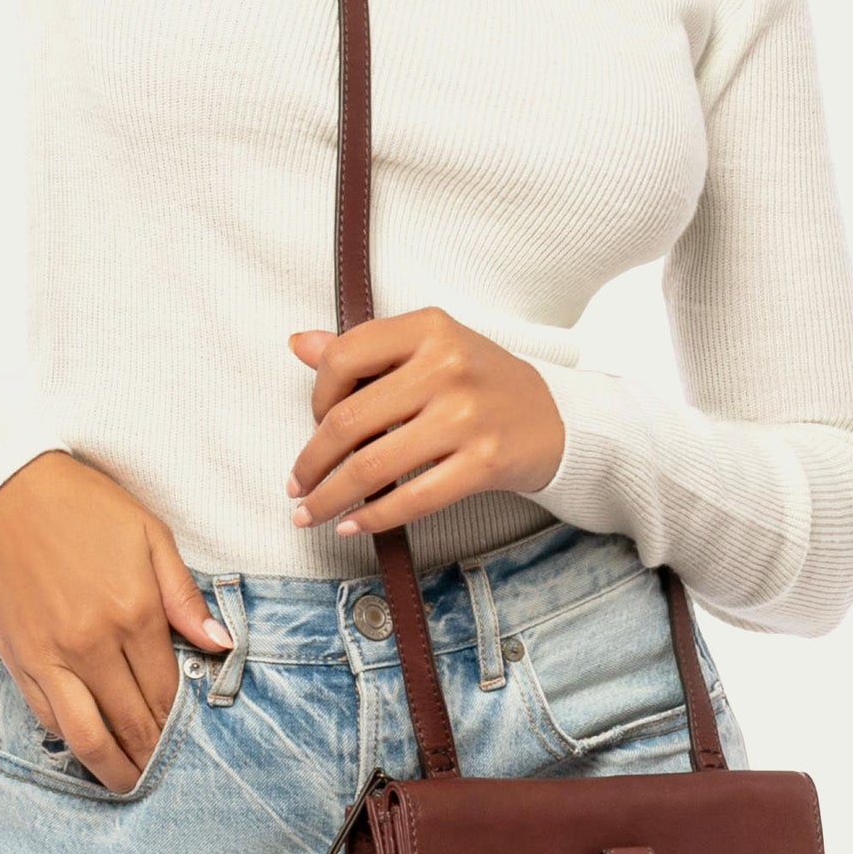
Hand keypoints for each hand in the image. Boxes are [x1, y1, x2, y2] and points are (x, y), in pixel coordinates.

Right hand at [0, 452, 234, 791]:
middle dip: (153, 754)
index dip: (180, 722)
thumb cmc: (86, 507)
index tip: (191, 739)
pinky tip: (88, 748)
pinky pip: (48, 718)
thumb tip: (219, 645)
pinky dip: (72, 741)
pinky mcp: (19, 660)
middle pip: (132, 722)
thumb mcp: (151, 536)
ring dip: (114, 768)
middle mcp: (92, 645)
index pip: (166, 690)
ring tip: (131, 784)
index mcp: (133, 613)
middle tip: (167, 773)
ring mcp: (51, 657)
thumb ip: (185, 597)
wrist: (9, 491)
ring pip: (87, 737)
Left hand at [284, 309, 566, 538]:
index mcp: (429, 328)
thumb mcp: (429, 346)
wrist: (556, 417)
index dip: (316, 396)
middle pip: (350, 420)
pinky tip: (352, 525)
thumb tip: (300, 343)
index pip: (344, 357)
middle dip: (311, 462)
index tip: (315, 422)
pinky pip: (413, 498)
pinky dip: (373, 518)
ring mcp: (467, 416)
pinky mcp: (485, 462)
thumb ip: (365, 348)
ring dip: (329, 498)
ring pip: (373, 465)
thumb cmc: (481, 381)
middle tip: (297, 484)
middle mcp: (447, 366)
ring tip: (309, 512)